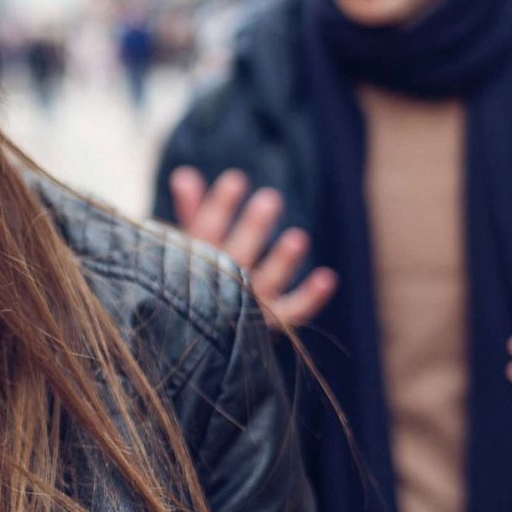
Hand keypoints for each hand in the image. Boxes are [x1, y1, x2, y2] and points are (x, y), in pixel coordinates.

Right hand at [170, 167, 338, 327]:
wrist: (196, 336)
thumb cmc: (194, 277)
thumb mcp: (189, 242)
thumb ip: (191, 210)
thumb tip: (184, 175)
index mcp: (197, 262)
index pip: (206, 230)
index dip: (220, 206)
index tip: (236, 180)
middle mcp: (223, 284)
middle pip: (239, 254)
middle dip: (254, 228)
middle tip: (270, 200)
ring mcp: (247, 304)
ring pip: (267, 282)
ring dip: (283, 262)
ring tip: (299, 238)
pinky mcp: (270, 321)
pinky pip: (292, 310)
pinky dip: (310, 298)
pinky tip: (327, 278)